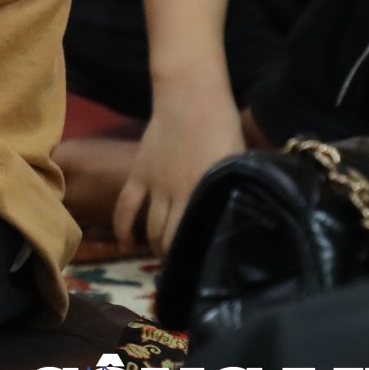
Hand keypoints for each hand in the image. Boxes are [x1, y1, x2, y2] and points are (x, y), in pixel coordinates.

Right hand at [114, 93, 247, 256]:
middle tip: (185, 270)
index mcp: (206, 193)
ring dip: (156, 248)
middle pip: (171, 238)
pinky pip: (126, 207)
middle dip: (177, 259)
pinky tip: (127, 244)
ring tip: (164, 258)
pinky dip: (123, 228)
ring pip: (151, 228)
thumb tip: (245, 214)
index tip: (205, 271)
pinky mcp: (139, 174)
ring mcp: (155, 185)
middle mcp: (179, 195)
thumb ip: (235, 190)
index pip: (198, 237)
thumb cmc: (224, 127)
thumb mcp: (238, 163)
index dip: (198, 259)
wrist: (190, 98)